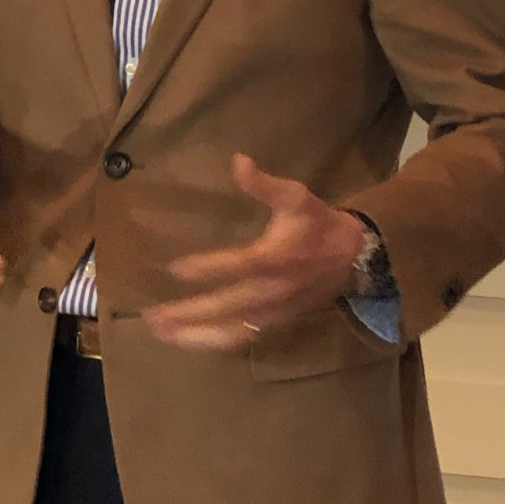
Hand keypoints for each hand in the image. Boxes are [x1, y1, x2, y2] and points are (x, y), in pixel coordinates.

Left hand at [143, 154, 368, 351]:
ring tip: (161, 332)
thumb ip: (264, 184)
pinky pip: (238, 339)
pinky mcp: (272, 324)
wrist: (352, 258)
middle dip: (187, 314)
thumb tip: (237, 161)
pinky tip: (186, 339)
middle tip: (152, 314)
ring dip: (193, 336)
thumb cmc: (317, 224)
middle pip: (224, 308)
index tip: (173, 268)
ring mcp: (271, 313)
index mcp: (274, 259)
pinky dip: (211, 342)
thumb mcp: (296, 197)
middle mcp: (270, 292)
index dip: (205, 269)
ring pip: (229, 333)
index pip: (236, 267)